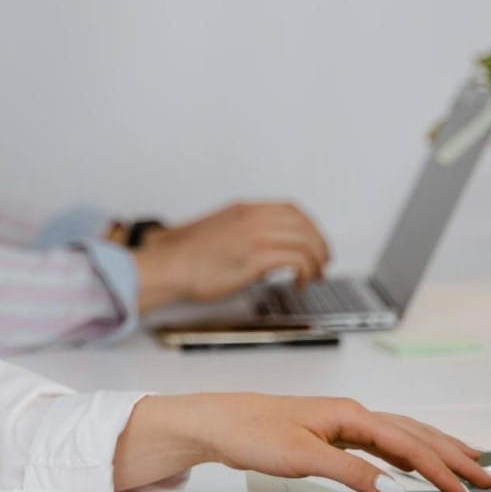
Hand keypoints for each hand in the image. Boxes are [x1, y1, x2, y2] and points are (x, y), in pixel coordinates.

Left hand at [114, 393, 490, 491]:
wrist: (216, 420)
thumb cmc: (249, 429)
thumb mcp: (300, 455)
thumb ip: (347, 470)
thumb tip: (389, 487)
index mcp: (346, 413)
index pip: (405, 441)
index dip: (439, 467)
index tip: (466, 490)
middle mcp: (348, 413)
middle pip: (412, 432)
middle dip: (451, 453)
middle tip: (488, 476)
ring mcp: (340, 421)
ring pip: (399, 434)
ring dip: (434, 450)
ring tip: (466, 465)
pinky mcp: (330, 432)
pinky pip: (380, 442)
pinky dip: (406, 453)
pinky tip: (413, 466)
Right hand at [133, 200, 329, 308]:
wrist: (169, 265)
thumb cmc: (188, 256)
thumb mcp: (220, 231)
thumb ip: (243, 233)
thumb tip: (261, 249)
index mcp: (244, 209)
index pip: (291, 209)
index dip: (309, 226)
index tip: (313, 242)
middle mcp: (253, 217)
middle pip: (303, 223)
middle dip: (319, 243)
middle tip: (322, 261)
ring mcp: (255, 235)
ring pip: (305, 240)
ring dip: (316, 259)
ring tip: (314, 275)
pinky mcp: (256, 257)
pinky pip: (297, 259)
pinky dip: (306, 271)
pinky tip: (299, 282)